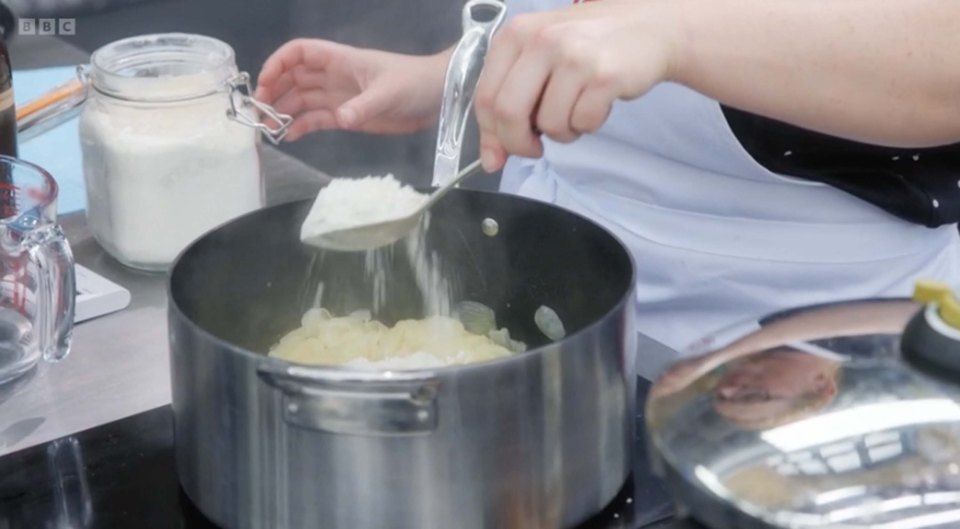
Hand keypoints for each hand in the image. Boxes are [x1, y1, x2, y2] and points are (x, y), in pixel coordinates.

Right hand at [256, 39, 449, 140]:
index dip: (278, 64)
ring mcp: (340, 97)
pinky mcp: (349, 116)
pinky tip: (290, 137)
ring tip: (268, 130)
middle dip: (274, 92)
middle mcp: (334, 77)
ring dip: (284, 112)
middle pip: (294, 78)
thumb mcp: (389, 92)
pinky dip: (302, 127)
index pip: (299, 53)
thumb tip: (340, 118)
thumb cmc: (415, 82)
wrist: (439, 97)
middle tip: (259, 114)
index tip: (265, 84)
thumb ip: (363, 106)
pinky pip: (318, 119)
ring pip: (303, 101)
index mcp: (340, 60)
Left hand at [474, 0, 682, 170]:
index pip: (485, 97)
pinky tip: (596, 103)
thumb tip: (491, 159)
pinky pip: (583, 123)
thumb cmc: (587, 47)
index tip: (500, 154)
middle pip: (509, 113)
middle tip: (534, 148)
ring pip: (549, 124)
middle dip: (519, 144)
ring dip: (562, 132)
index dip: (491, 134)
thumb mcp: (538, 62)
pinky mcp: (605, 76)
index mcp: (516, 35)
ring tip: (576, 110)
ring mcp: (574, 57)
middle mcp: (542, 41)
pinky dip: (588, 125)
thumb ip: (508, 103)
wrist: (647, 27)